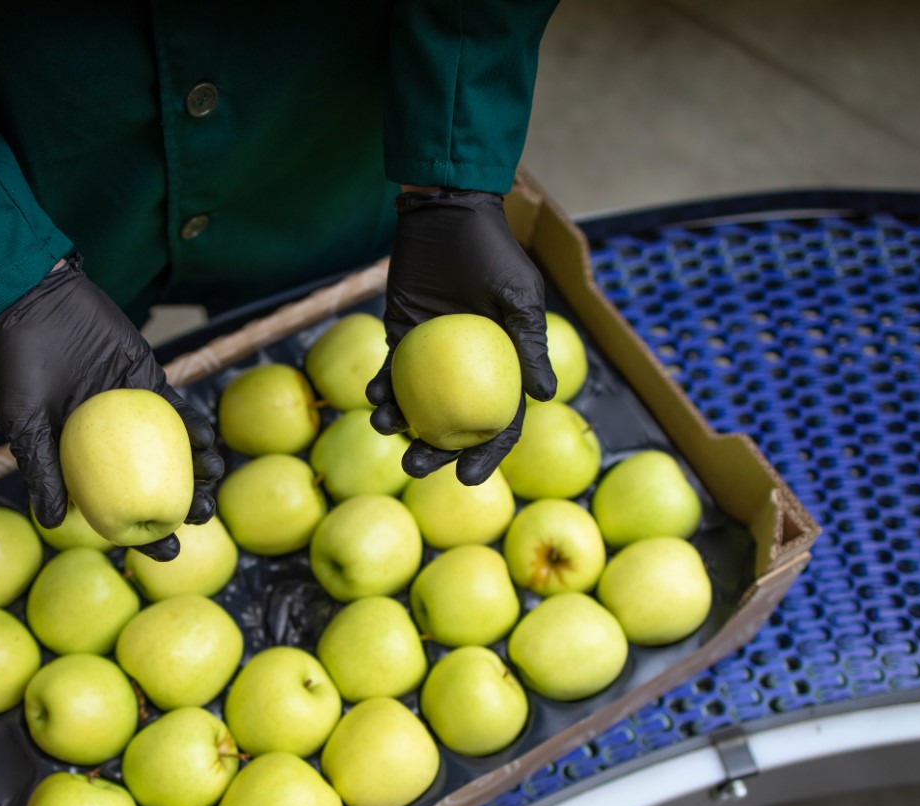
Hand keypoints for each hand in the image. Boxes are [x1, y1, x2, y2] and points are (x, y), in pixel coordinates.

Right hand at [0, 255, 222, 560]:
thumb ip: (41, 471)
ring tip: (214, 483)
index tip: (171, 553)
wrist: (41, 306)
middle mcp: (114, 444)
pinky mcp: (152, 383)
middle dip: (187, 506)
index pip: (120, 510)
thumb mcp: (25, 424)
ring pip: (177, 452)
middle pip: (158, 486)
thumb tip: (54, 523)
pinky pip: (179, 412)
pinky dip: (196, 427)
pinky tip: (209, 442)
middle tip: (204, 518)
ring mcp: (136, 415)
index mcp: (84, 462)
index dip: (146, 537)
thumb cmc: (23, 367)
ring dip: (200, 470)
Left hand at [367, 189, 555, 484]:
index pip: (499, 423)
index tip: (466, 477)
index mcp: (502, 367)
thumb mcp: (517, 295)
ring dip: (398, 424)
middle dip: (432, 453)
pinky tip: (374, 396)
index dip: (486, 454)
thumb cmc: (490, 251)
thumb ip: (528, 343)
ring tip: (386, 428)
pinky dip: (380, 388)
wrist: (447, 214)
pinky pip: (388, 374)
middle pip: (451, 426)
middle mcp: (466, 371)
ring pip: (414, 406)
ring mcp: (430, 358)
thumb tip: (545, 397)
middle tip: (413, 465)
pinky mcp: (399, 338)